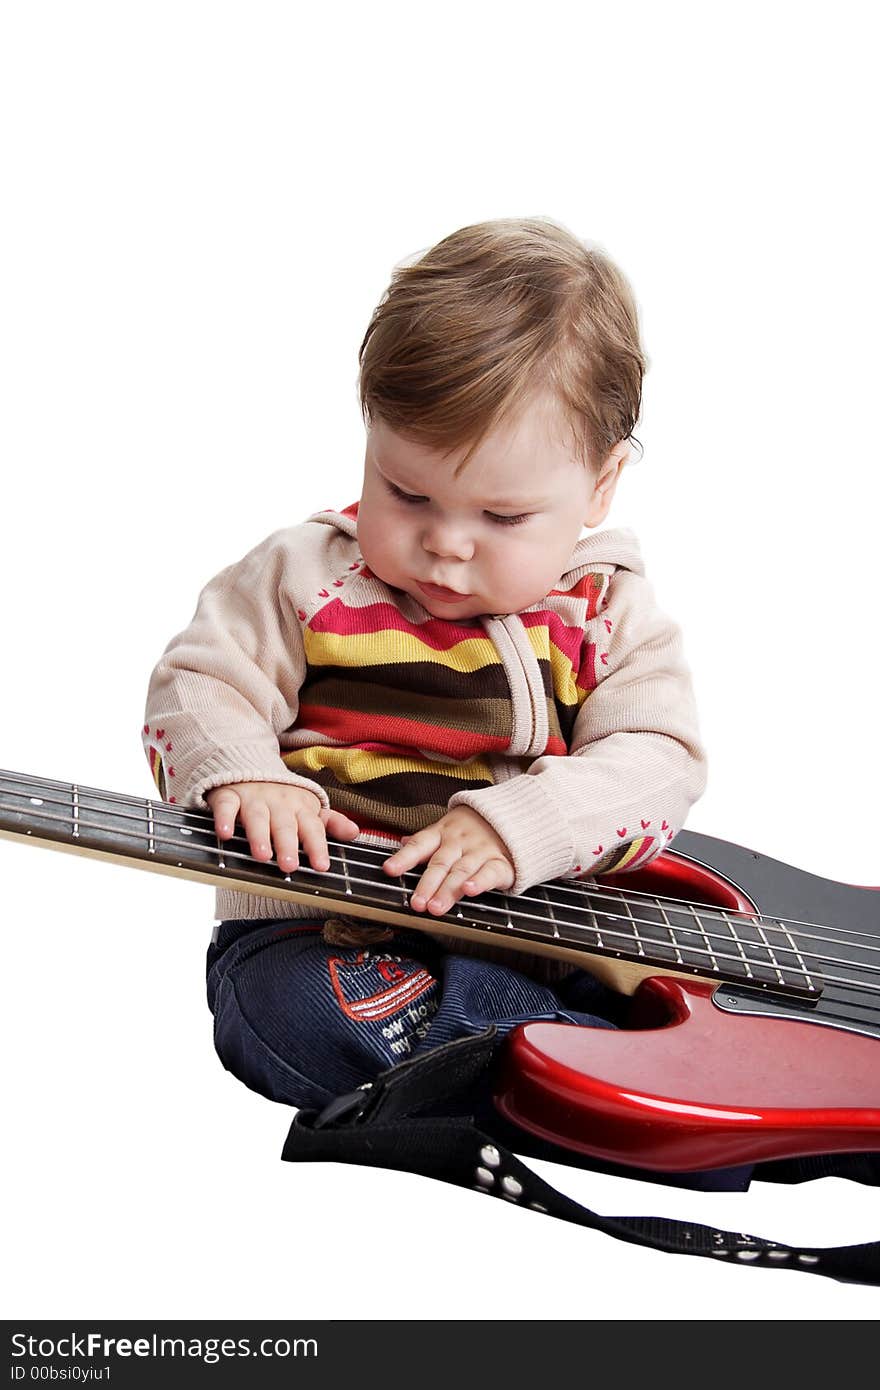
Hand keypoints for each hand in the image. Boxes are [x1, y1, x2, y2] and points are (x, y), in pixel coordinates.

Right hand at [205, 781, 359, 872]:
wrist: (250, 765)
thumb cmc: (282, 797)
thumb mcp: (308, 807)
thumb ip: (330, 822)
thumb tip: (355, 833)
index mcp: (301, 807)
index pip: (312, 828)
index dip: (317, 847)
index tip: (321, 866)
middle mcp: (279, 802)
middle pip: (284, 824)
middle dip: (288, 844)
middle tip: (289, 865)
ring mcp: (254, 798)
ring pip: (257, 816)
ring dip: (259, 835)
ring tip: (262, 855)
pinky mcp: (229, 795)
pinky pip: (226, 806)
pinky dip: (224, 819)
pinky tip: (225, 834)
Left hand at [382, 806, 514, 914]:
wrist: (512, 816)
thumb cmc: (473, 828)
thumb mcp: (446, 828)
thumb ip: (425, 841)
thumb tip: (401, 843)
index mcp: (442, 833)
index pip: (419, 845)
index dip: (404, 858)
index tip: (389, 870)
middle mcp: (459, 842)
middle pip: (440, 863)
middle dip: (427, 884)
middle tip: (417, 903)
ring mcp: (480, 851)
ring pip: (462, 871)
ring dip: (448, 890)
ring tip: (436, 906)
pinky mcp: (501, 863)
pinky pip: (489, 872)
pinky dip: (480, 881)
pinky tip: (470, 890)